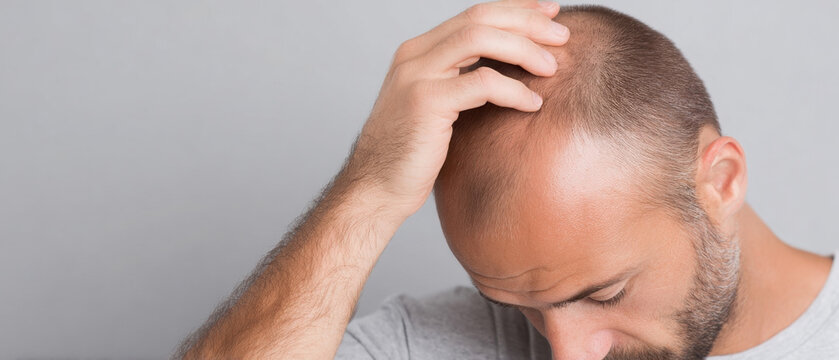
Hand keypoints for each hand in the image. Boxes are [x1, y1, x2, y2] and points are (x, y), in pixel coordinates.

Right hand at [339, 0, 569, 219]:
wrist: (376, 189)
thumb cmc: (413, 156)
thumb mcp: (438, 107)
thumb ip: (463, 83)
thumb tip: (510, 73)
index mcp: (419, 51)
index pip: (474, 15)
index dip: (516, 10)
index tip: (551, 15)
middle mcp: (414, 55)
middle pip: (480, 18)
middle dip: (527, 21)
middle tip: (564, 35)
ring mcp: (417, 75)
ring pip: (480, 39)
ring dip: (523, 49)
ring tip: (552, 67)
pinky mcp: (425, 102)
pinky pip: (482, 83)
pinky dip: (514, 91)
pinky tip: (532, 104)